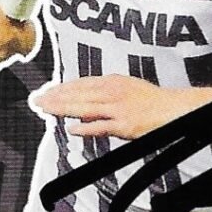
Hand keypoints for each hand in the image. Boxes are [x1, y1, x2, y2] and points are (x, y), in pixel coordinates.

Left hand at [33, 75, 211, 139]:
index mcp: (113, 82)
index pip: (81, 84)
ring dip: (63, 109)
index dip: (62, 88)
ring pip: (84, 107)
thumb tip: (87, 105)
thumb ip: (106, 95)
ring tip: (46, 110)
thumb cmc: (153, 101)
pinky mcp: (124, 124)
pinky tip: (72, 129)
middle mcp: (113, 92)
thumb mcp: (127, 89)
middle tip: (37, 100)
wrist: (174, 109)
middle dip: (56, 97)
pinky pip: (101, 126)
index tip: (47, 91)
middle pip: (78, 94)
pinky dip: (86, 128)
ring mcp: (118, 108)